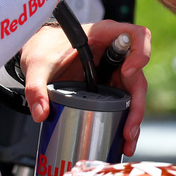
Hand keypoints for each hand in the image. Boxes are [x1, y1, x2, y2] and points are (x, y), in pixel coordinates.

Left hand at [19, 19, 151, 155]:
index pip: (136, 35)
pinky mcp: (109, 84)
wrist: (38, 52)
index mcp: (103, 34)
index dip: (140, 52)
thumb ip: (36, 87)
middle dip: (137, 104)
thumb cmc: (43, 47)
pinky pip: (124, 100)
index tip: (127, 71)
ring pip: (134, 91)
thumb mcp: (37, 65)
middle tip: (128, 129)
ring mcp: (113, 68)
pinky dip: (125, 118)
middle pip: (138, 73)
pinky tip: (122, 138)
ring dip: (134, 117)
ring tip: (127, 141)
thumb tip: (42, 114)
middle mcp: (113, 51)